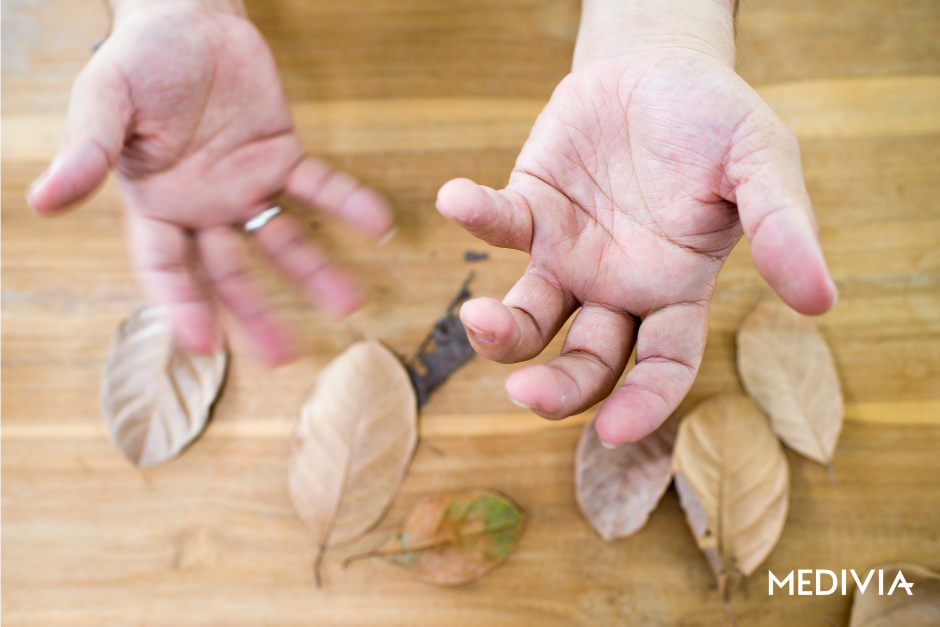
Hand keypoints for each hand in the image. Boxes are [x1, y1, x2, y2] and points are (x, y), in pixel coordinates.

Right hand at [27, 0, 392, 363]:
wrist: (188, 17)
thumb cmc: (139, 60)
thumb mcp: (105, 101)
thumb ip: (87, 152)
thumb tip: (42, 201)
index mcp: (157, 204)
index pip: (167, 269)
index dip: (183, 306)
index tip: (205, 345)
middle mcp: (204, 207)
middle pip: (232, 272)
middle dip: (257, 313)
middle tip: (286, 355)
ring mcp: (246, 185)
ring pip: (283, 240)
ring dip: (316, 272)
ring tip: (351, 303)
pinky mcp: (283, 156)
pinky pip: (319, 187)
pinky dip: (347, 204)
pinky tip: (378, 226)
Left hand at [436, 49, 836, 445]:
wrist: (659, 67)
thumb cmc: (715, 121)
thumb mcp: (761, 162)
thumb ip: (783, 227)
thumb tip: (821, 300)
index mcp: (675, 289)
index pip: (661, 365)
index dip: (642, 403)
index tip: (612, 430)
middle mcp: (616, 286)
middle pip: (584, 360)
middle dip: (556, 388)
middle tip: (524, 393)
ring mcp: (568, 252)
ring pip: (529, 316)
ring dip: (500, 330)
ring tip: (477, 317)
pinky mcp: (530, 208)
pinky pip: (499, 224)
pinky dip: (477, 216)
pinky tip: (457, 199)